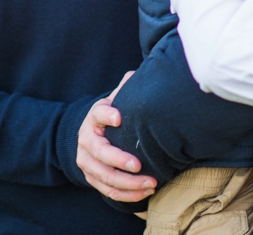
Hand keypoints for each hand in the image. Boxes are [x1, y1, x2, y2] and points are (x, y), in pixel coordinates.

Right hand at [76, 71, 156, 201]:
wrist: (93, 134)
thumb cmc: (114, 113)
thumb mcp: (117, 98)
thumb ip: (127, 86)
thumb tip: (138, 73)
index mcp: (94, 118)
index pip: (98, 114)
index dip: (107, 115)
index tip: (119, 117)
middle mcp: (86, 141)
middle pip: (99, 153)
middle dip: (119, 160)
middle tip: (139, 165)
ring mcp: (86, 162)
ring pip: (103, 177)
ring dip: (127, 183)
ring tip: (151, 182)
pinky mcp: (91, 178)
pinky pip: (107, 190)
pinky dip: (126, 194)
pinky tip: (145, 192)